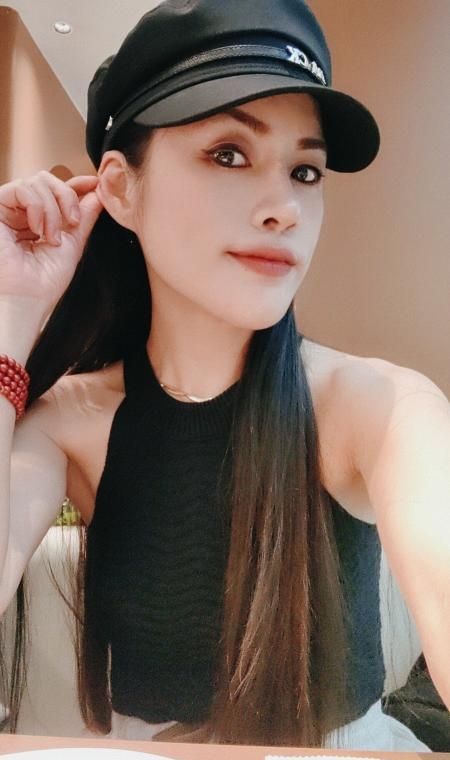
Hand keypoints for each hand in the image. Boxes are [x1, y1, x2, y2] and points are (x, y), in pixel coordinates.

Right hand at [0, 171, 102, 317]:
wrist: (28, 298)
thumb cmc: (45, 281)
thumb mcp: (73, 243)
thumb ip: (84, 217)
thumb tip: (99, 193)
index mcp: (38, 220)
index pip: (56, 190)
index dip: (75, 183)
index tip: (95, 183)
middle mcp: (21, 213)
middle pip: (46, 180)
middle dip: (66, 197)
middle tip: (73, 223)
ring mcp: (7, 210)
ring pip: (36, 182)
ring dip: (52, 210)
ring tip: (51, 238)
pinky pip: (21, 188)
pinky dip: (37, 207)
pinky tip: (38, 230)